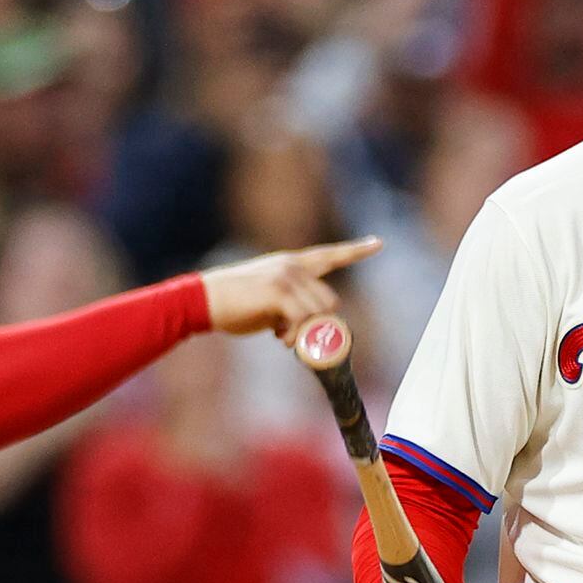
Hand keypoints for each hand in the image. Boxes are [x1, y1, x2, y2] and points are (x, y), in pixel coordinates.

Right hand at [200, 237, 380, 339]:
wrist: (205, 300)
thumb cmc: (235, 305)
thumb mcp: (269, 303)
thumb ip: (291, 308)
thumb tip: (307, 331)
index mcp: (292, 263)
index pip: (330, 255)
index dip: (356, 250)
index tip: (378, 243)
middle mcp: (293, 266)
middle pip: (330, 300)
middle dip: (319, 324)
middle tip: (291, 337)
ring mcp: (286, 277)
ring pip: (319, 312)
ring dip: (305, 333)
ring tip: (282, 338)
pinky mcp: (278, 291)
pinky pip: (303, 320)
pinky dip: (295, 335)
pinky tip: (278, 338)